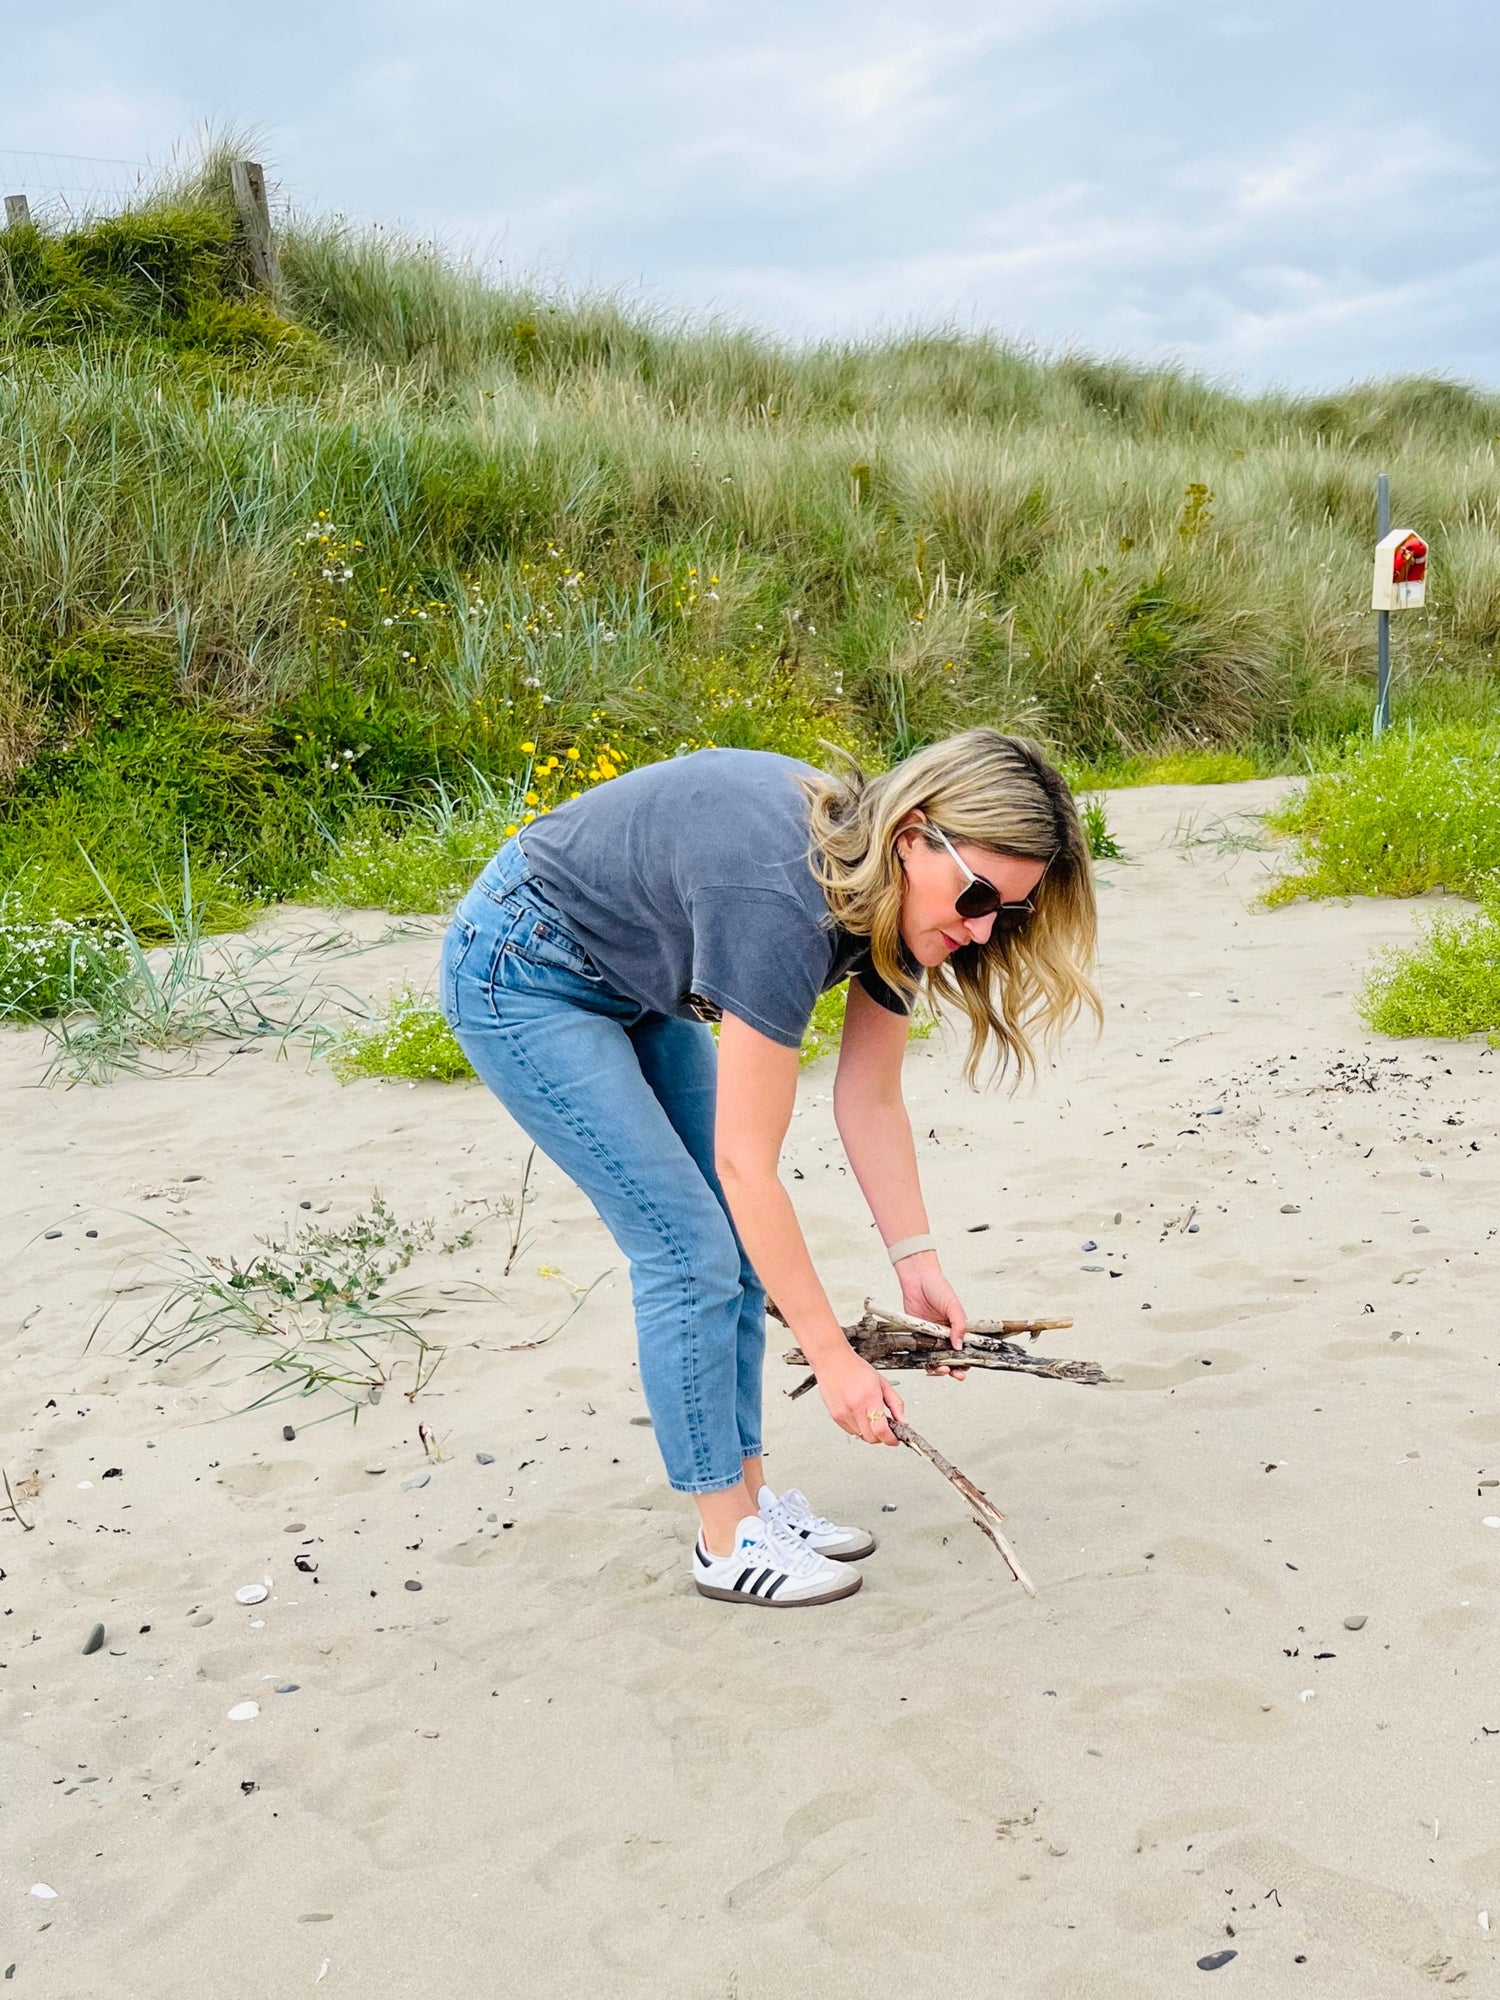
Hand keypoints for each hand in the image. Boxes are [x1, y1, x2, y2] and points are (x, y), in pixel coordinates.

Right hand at [815, 1342, 904, 1445]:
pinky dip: (859, 1429)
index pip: (881, 1429)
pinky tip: (860, 1415)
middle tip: (886, 1429)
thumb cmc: (856, 1369)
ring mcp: (843, 1413)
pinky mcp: (835, 1417)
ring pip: (862, 1436)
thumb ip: (896, 1403)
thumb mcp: (883, 1383)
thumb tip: (903, 1421)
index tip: (895, 1440)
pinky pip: (851, 1432)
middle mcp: (855, 1407)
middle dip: (882, 1438)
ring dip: (870, 1433)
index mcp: (869, 1397)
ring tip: (871, 1417)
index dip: (890, 1439)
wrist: (832, 1361)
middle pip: (872, 1437)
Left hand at [898, 1253, 968, 1378]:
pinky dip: (926, 1361)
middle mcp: (946, 1333)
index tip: (966, 1368)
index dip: (967, 1360)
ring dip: (941, 1367)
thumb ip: (958, 1325)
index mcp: (958, 1327)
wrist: (917, 1279)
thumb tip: (959, 1345)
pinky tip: (929, 1365)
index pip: (966, 1348)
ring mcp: (932, 1336)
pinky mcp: (918, 1335)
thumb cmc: (937, 1287)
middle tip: (956, 1374)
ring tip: (943, 1369)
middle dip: (956, 1368)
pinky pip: (922, 1352)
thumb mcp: (953, 1305)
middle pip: (953, 1357)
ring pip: (938, 1358)